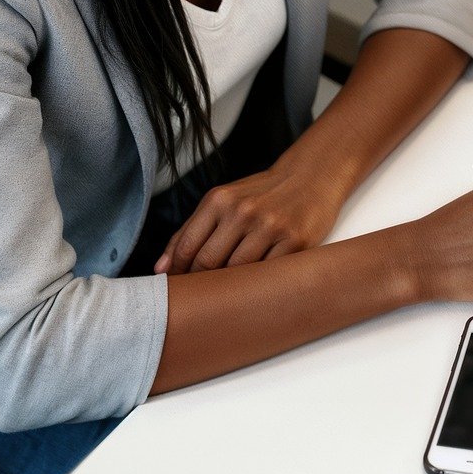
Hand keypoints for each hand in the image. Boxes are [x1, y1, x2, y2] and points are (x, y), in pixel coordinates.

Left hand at [156, 164, 349, 274]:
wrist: (312, 177)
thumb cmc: (261, 195)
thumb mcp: (223, 201)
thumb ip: (190, 230)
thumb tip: (160, 268)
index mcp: (220, 199)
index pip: (187, 247)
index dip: (178, 274)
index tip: (177, 288)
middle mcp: (244, 211)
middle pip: (208, 263)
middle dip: (200, 283)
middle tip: (201, 296)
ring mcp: (271, 226)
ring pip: (237, 272)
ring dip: (229, 286)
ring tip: (228, 292)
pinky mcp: (296, 241)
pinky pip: (267, 274)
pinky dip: (258, 283)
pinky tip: (255, 285)